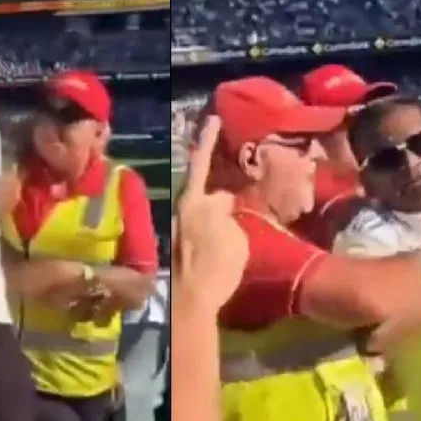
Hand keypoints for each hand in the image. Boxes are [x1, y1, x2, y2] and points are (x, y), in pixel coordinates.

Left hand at [172, 115, 248, 313]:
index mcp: (194, 201)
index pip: (201, 162)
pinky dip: (214, 229)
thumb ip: (228, 214)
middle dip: (221, 191)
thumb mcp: (235, 236)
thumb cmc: (216, 266)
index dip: (208, 139)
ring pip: (204, 212)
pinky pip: (202, 230)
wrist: (192, 302)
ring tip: (239, 217)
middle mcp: (183, 211)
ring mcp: (179, 231)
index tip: (212, 118)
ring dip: (218, 213)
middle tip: (241, 190)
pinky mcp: (182, 249)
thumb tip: (222, 206)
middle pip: (204, 191)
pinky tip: (227, 240)